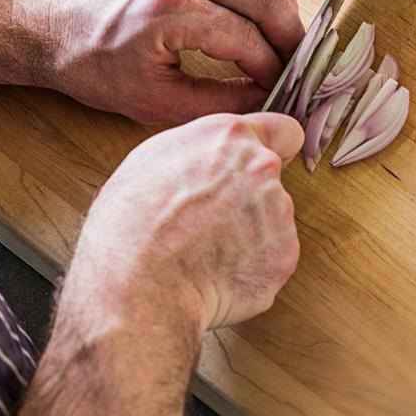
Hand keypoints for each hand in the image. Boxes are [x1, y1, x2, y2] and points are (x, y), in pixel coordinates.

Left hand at [24, 0, 303, 123]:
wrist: (44, 24)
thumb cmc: (90, 66)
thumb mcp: (154, 100)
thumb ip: (218, 101)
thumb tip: (266, 100)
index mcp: (170, 11)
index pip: (249, 40)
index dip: (274, 70)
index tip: (284, 90)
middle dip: (291, 33)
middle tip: (296, 64)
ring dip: (280, 4)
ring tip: (282, 39)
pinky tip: (256, 14)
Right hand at [62, 112, 303, 343]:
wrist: (140, 284)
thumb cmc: (131, 223)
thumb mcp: (153, 159)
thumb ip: (200, 153)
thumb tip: (209, 163)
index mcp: (230, 136)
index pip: (284, 131)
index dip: (275, 148)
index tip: (266, 164)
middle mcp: (262, 168)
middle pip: (271, 180)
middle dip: (250, 196)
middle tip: (211, 220)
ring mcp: (278, 213)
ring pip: (272, 221)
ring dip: (250, 234)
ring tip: (205, 251)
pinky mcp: (283, 256)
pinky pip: (271, 259)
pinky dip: (251, 268)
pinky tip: (216, 273)